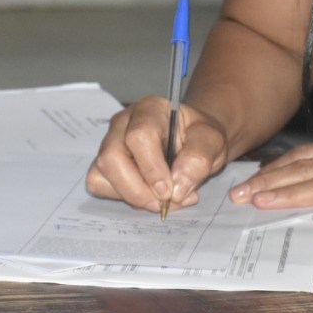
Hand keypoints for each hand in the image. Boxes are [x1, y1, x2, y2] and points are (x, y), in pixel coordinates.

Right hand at [86, 96, 229, 213]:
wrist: (193, 140)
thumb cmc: (199, 137)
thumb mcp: (212, 141)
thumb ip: (198, 159)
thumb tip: (177, 188)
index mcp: (150, 109)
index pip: (139, 136)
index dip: (151, 169)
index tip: (169, 192)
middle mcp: (123, 123)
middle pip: (111, 157)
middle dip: (137, 190)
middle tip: (165, 203)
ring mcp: (109, 142)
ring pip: (100, 174)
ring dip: (131, 196)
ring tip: (162, 200)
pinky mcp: (105, 163)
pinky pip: (99, 185)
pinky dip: (123, 197)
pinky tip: (148, 196)